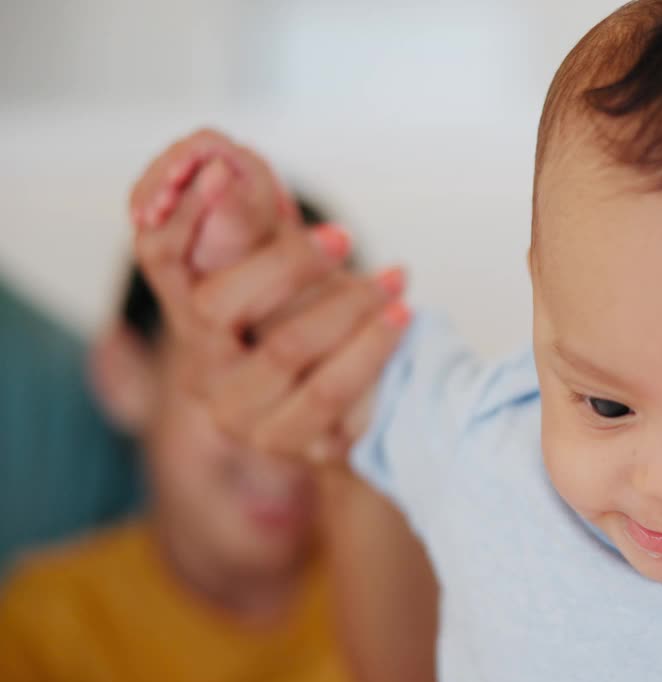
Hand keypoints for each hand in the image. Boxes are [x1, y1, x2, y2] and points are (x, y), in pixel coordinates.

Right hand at [130, 130, 408, 460]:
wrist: (362, 408)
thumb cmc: (318, 318)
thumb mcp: (288, 263)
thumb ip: (254, 221)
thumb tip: (222, 158)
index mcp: (188, 309)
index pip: (160, 253)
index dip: (186, 211)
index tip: (226, 170)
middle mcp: (201, 366)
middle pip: (219, 305)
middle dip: (286, 262)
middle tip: (344, 236)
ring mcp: (241, 414)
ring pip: (283, 349)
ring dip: (349, 305)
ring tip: (396, 280)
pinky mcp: (290, 444)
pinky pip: (330, 392)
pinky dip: (372, 347)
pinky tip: (402, 317)